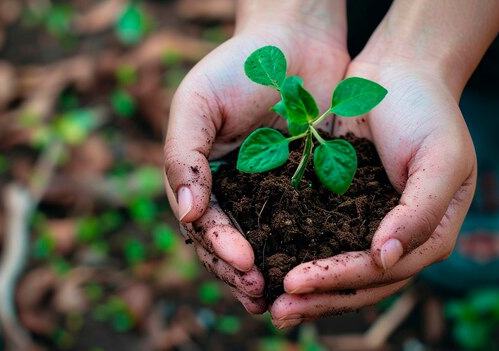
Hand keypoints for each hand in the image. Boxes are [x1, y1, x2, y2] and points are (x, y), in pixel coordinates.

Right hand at [164, 2, 349, 314]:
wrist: (295, 39)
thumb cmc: (238, 66)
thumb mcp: (197, 103)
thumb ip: (183, 155)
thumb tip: (186, 215)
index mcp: (203, 177)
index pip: (203, 224)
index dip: (219, 246)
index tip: (243, 262)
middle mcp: (234, 191)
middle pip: (230, 244)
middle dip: (240, 272)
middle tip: (259, 292)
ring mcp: (270, 192)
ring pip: (265, 244)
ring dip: (270, 273)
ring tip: (281, 297)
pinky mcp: (308, 187)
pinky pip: (304, 225)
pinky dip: (304, 250)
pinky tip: (315, 269)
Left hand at [268, 57, 477, 327]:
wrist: (399, 71)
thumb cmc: (427, 111)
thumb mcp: (440, 158)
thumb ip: (419, 213)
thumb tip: (385, 261)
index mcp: (428, 235)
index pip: (382, 272)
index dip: (340, 281)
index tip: (296, 283)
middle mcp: (397, 238)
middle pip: (357, 283)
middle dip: (317, 298)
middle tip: (275, 312)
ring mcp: (368, 224)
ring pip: (336, 267)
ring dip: (305, 288)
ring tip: (266, 300)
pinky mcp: (341, 205)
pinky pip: (318, 236)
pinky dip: (297, 252)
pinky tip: (268, 261)